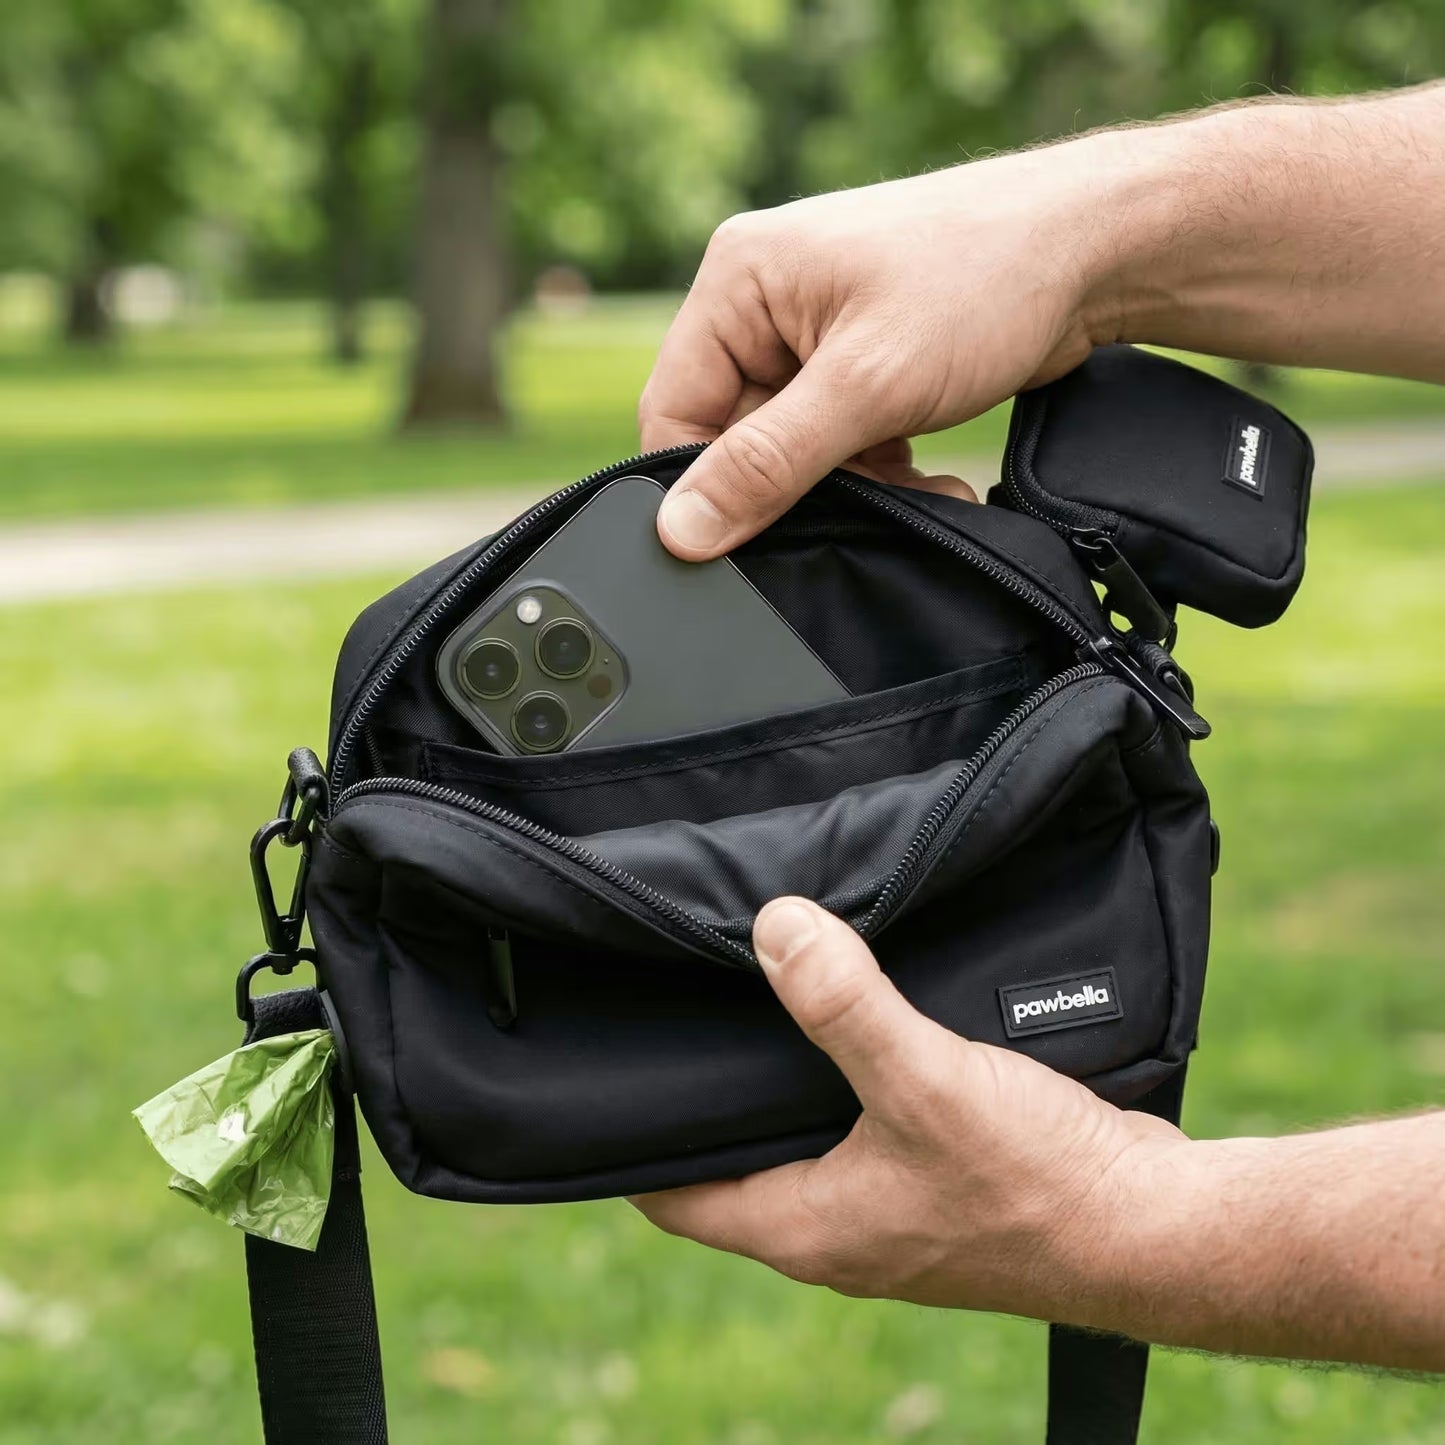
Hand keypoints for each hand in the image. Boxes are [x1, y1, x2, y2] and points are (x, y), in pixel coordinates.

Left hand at [631, 897, 1184, 1327]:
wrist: (1155, 1227)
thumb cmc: (1040, 1184)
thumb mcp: (925, 1081)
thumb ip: (844, 1007)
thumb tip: (772, 928)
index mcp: (804, 1226)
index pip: (670, 1194)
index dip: (630, 1138)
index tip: (611, 1069)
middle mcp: (836, 1228)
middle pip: (732, 1161)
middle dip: (706, 1096)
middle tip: (680, 1011)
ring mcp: (889, 1210)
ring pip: (801, 1138)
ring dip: (782, 1079)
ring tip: (761, 998)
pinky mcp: (938, 1182)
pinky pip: (864, 1126)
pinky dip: (846, 1078)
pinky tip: (859, 1017)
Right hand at [639, 138, 1150, 558]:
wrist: (1097, 251)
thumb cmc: (983, 280)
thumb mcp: (864, 386)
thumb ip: (766, 464)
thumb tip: (680, 531)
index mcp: (738, 279)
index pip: (674, 409)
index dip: (705, 484)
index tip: (752, 535)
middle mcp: (765, 301)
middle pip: (737, 435)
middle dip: (802, 483)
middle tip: (865, 499)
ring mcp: (814, 332)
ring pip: (795, 449)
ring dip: (852, 483)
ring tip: (915, 486)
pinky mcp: (860, 362)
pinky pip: (838, 441)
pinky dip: (879, 470)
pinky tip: (926, 477)